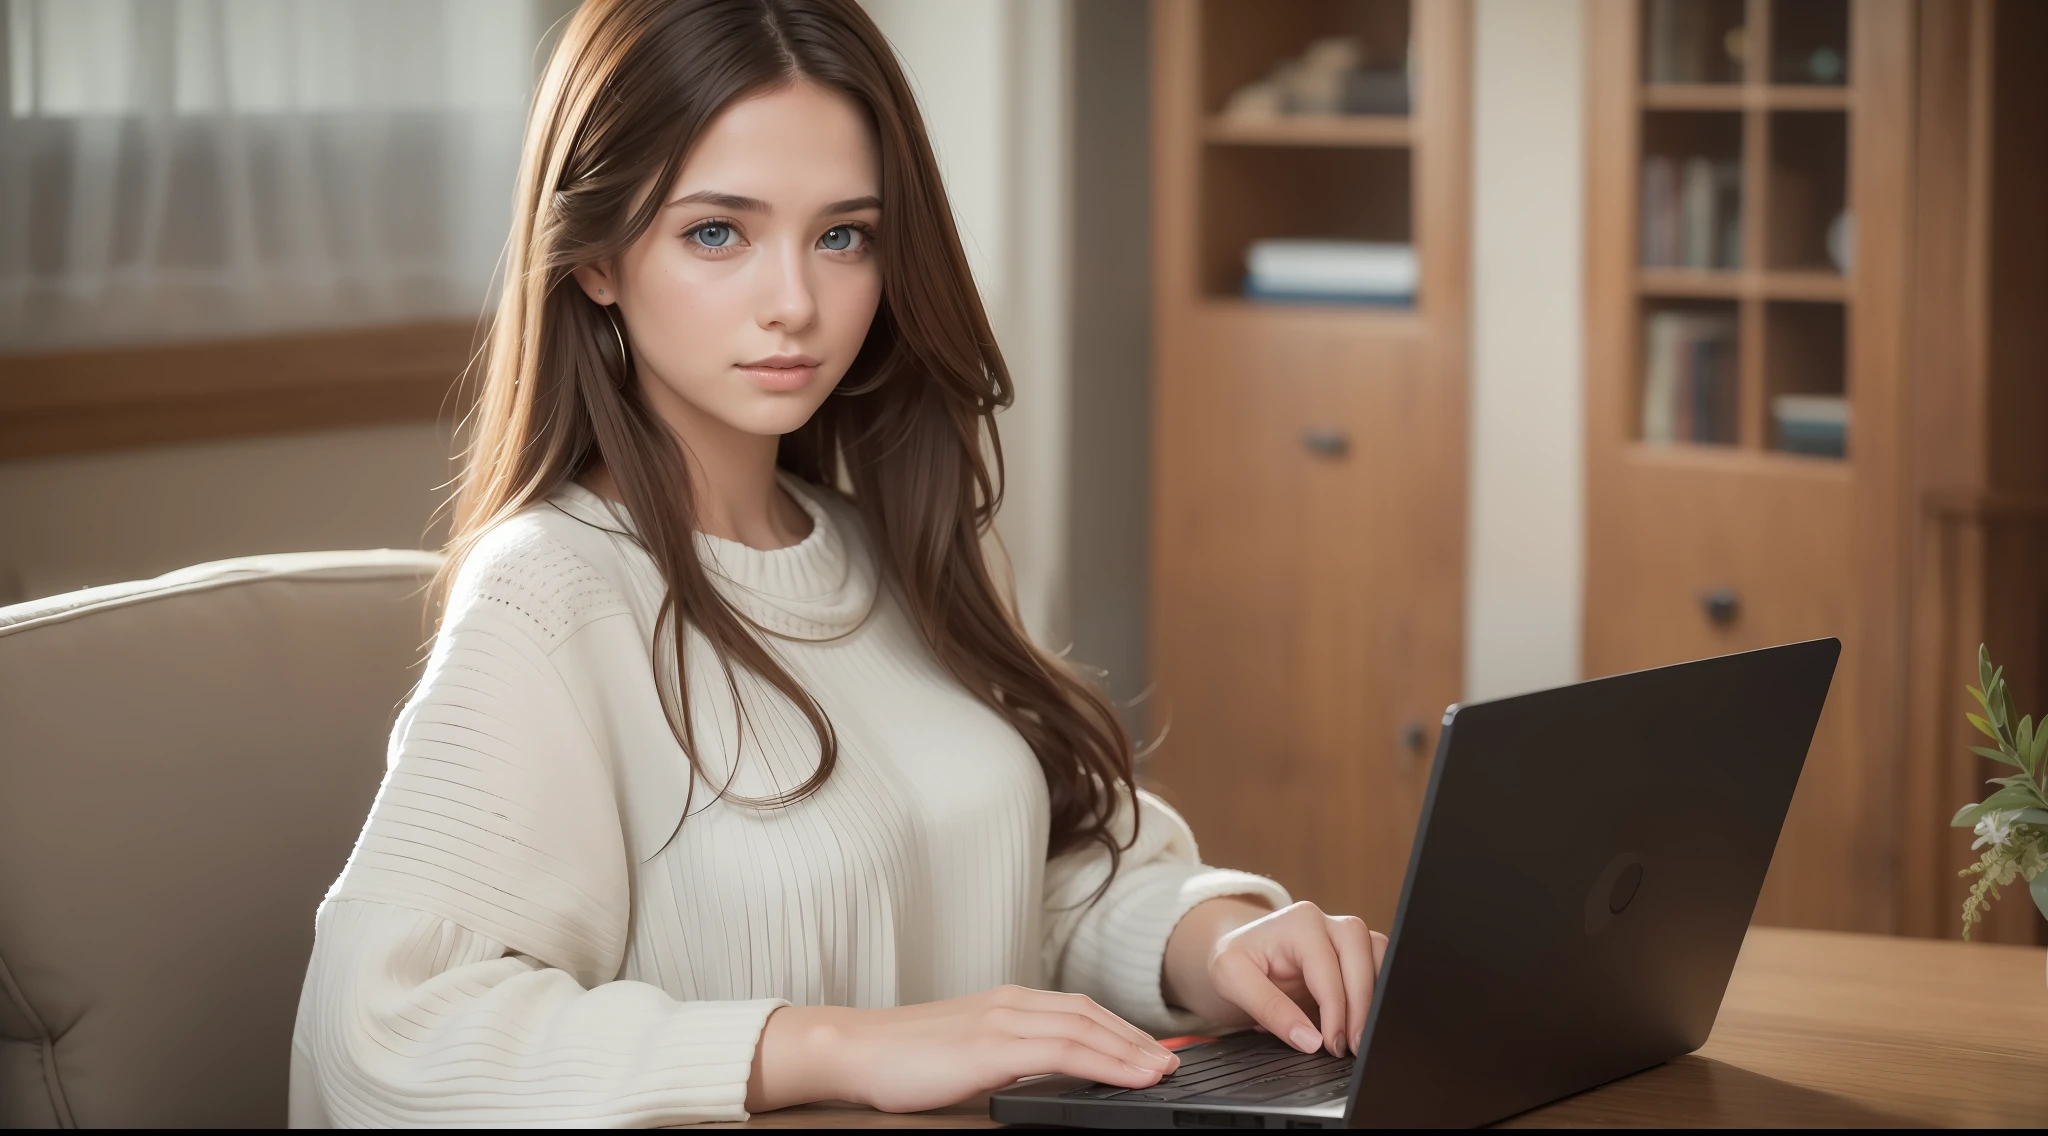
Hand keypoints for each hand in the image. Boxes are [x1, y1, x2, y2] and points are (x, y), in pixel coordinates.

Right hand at [745, 985, 1180, 1113]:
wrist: (853, 1048)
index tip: (1152, 1052)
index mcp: (1007, 1003)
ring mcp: (1002, 1022)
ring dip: (1131, 1050)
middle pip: (1091, 1015)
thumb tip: (1045, 1076)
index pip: (1079, 1011)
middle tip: (1173, 1063)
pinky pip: (1063, 1051)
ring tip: (1162, 1071)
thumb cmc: (901, 1059)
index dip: (1122, 1030)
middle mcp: (1011, 1004)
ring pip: (1085, 1029)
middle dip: (1136, 1039)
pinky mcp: (991, 1047)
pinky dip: (1104, 1060)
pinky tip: (1127, 1076)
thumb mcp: (966, 1052)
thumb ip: (1006, 1056)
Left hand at [1163, 898, 1387, 1057]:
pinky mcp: (1358, 951)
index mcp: (1298, 922)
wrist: (1243, 952)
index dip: (1334, 1011)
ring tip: (1361, 1037)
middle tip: (1352, 1048)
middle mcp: (1328, 922)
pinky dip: (1381, 993)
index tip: (1331, 1046)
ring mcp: (1346, 934)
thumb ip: (1268, 1009)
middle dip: (1362, 1007)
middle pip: (1362, 955)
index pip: (1327, 967)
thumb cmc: (1236, 961)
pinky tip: (1367, 1022)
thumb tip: (1310, 1041)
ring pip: (1381, 956)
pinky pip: (1383, 965)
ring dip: (1377, 998)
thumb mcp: (1232, 980)